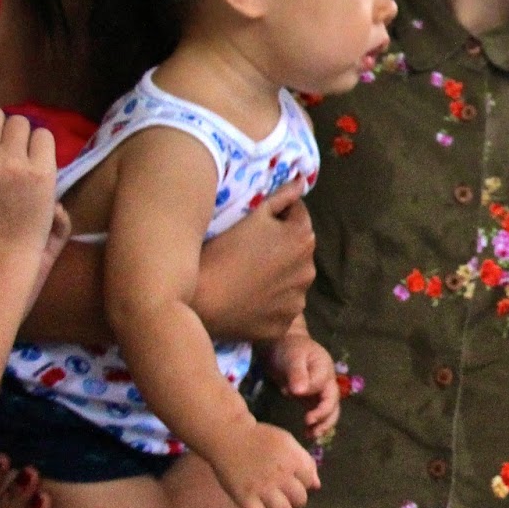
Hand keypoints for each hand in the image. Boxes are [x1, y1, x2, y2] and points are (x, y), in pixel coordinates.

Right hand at [196, 180, 314, 341]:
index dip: (276, 216)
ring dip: (278, 276)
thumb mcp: (252, 216)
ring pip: (291, 280)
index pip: (298, 216)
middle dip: (281, 246)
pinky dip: (270, 303)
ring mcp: (297, 300)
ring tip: (246, 277)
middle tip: (247, 251)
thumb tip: (302, 182)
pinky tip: (247, 299)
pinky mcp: (284, 325)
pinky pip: (281, 307)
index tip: (255, 224)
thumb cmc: (223, 251)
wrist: (200, 300)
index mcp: (303, 238)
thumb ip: (282, 197)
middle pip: (297, 250)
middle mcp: (308, 269)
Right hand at [209, 422, 317, 507]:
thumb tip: (317, 485)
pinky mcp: (246, 498)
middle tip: (292, 506)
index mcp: (293, 459)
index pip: (309, 480)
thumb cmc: (259, 438)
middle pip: (300, 499)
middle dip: (298, 504)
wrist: (229, 437)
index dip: (306, 485)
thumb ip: (304, 461)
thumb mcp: (287, 442)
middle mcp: (281, 475)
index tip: (299, 488)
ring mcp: (264, 488)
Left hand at [266, 334, 339, 438]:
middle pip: (333, 403)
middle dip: (325, 418)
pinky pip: (318, 412)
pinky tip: (307, 432)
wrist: (281, 344)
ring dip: (323, 424)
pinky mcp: (311, 398)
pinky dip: (315, 423)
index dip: (314, 399)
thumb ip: (297, 373)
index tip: (300, 404)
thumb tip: (300, 392)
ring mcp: (320, 391)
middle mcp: (327, 382)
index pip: (323, 388)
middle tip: (313, 429)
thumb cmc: (289, 348)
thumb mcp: (292, 358)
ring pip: (329, 411)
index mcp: (325, 370)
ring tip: (312, 435)